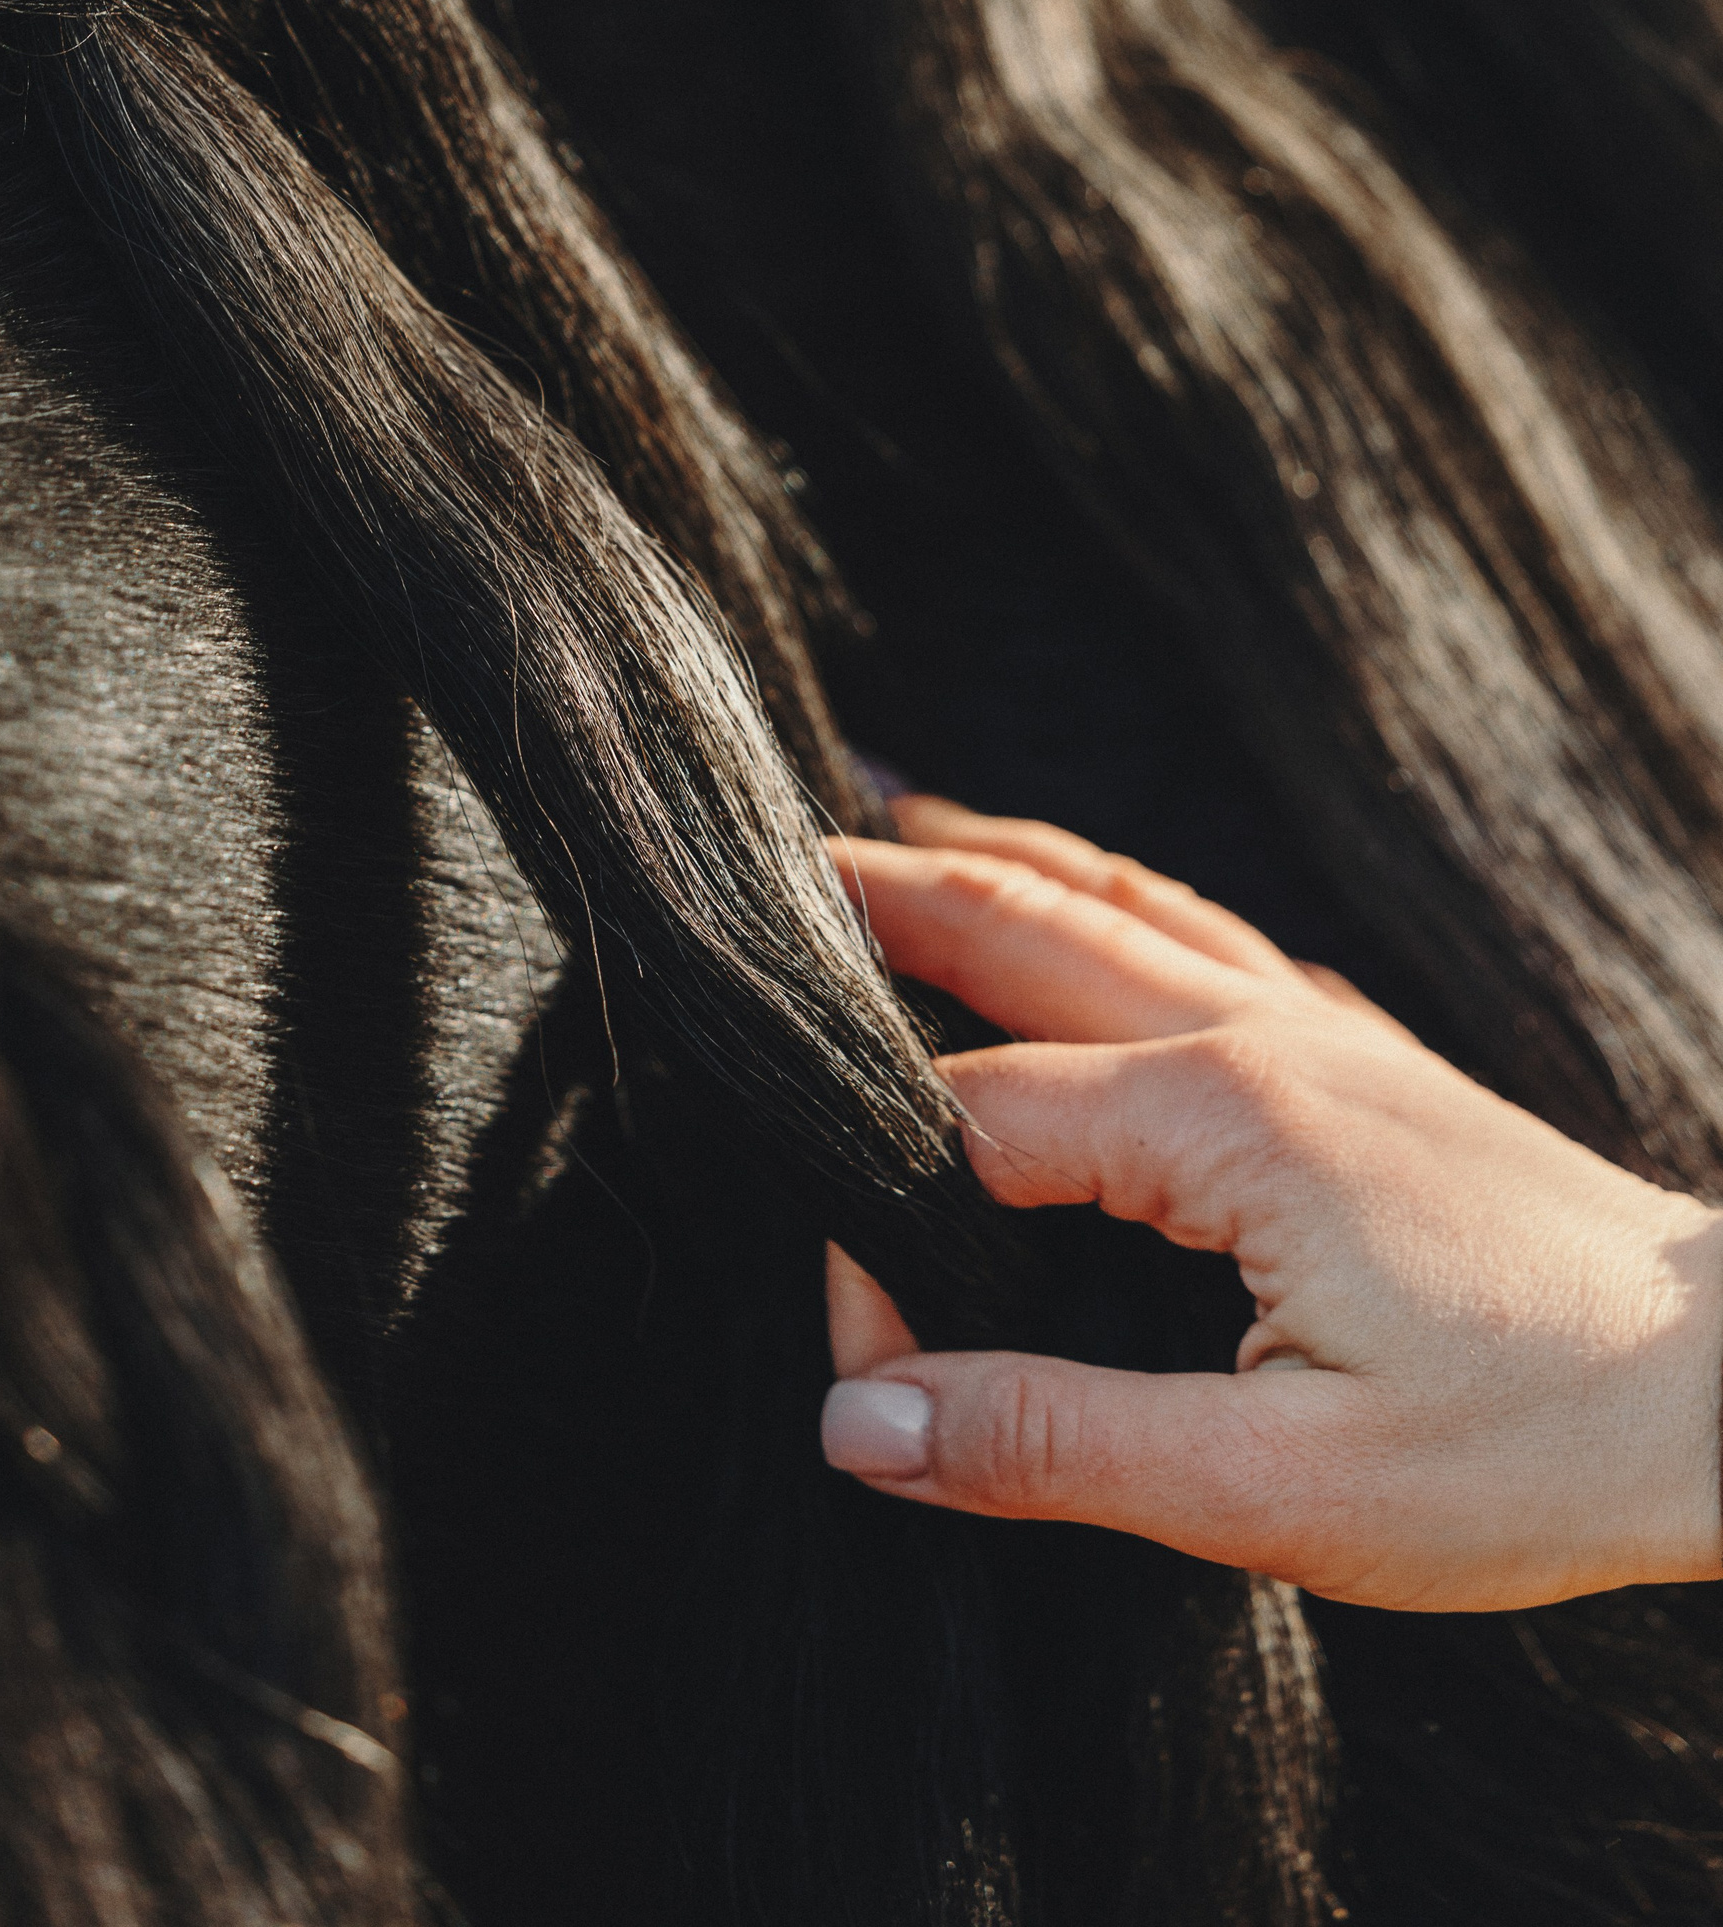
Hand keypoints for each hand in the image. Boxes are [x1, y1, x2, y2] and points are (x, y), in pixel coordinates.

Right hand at [820, 798, 1722, 1611]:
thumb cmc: (1538, 1443)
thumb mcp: (1281, 1490)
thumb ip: (1051, 1445)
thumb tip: (860, 1418)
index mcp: (1219, 1116)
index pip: (970, 1130)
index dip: (883, 1224)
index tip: (863, 1358)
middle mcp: (1258, 1034)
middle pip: (1030, 929)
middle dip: (890, 893)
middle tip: (768, 860)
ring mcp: (1322, 1031)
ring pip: (1120, 904)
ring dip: (996, 861)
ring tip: (896, 817)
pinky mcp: (1368, 1059)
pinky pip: (1203, 934)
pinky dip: (1111, 894)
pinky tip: (1099, 902)